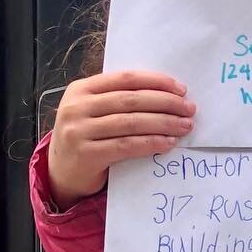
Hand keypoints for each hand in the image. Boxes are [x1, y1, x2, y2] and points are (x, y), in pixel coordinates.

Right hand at [47, 70, 194, 207]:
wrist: (62, 173)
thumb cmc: (87, 137)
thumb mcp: (95, 112)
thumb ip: (119, 100)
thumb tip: (169, 95)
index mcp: (81, 89)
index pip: (125, 78)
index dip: (156, 82)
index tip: (181, 89)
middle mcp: (77, 107)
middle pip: (131, 100)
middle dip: (166, 103)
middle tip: (189, 108)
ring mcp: (79, 131)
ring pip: (131, 122)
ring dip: (164, 123)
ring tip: (185, 125)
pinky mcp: (86, 154)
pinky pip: (127, 145)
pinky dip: (151, 143)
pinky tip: (169, 142)